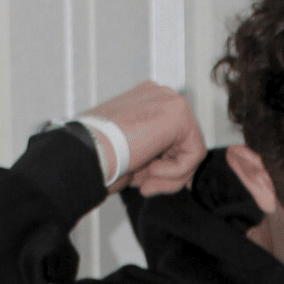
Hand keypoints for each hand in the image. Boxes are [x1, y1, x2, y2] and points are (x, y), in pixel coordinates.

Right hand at [85, 81, 206, 194]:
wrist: (88, 152)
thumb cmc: (101, 155)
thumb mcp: (134, 154)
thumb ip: (156, 156)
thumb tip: (180, 174)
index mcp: (146, 101)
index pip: (173, 139)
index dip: (166, 168)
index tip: (148, 185)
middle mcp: (160, 96)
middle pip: (185, 145)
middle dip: (170, 174)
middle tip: (146, 187)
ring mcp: (171, 100)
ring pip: (191, 152)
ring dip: (170, 177)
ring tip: (146, 182)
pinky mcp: (179, 113)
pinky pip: (194, 155)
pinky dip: (174, 173)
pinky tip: (150, 170)